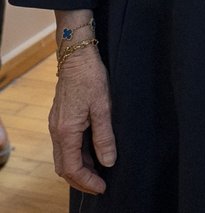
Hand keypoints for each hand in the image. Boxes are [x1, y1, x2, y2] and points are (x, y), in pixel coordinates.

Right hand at [49, 47, 115, 193]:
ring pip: (63, 157)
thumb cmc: (91, 78)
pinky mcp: (59, 119)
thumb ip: (104, 136)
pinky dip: (76, 155)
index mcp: (66, 131)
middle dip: (81, 180)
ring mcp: (56, 126)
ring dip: (79, 168)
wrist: (77, 56)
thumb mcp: (103, 107)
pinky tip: (91, 153)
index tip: (103, 187)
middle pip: (64, 167)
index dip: (87, 181)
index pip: (72, 168)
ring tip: (98, 173)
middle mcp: (56, 132)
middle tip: (100, 186)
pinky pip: (64, 146)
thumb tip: (108, 162)